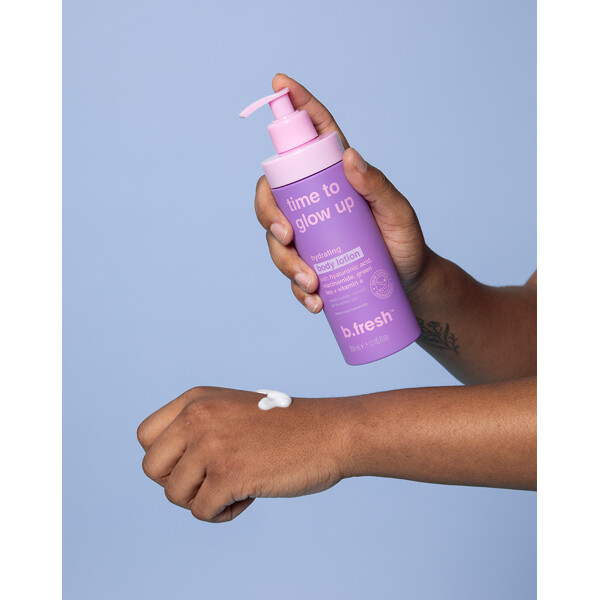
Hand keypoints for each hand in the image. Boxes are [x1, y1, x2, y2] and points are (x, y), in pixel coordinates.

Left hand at [137, 386, 347, 522]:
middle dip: (179, 482)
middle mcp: (197, 416)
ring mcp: (211, 444)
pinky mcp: (229, 474)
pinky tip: (249, 496)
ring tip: (237, 485)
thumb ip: (197, 428)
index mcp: (196, 399)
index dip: (166, 458)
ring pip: (175, 495)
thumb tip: (166, 468)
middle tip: (213, 479)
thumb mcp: (230, 410)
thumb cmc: (285, 427)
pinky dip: (224, 513)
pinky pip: (202, 512)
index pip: (146, 436)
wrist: (328, 431)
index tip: (196, 463)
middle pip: (152, 468)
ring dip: (204, 499)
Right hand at [255, 73, 432, 313]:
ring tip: (312, 285)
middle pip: (273, 194)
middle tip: (287, 236)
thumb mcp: (398, 214)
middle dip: (268, 213)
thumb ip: (378, 186)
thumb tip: (349, 156)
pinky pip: (291, 274)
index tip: (279, 84)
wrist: (408, 288)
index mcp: (336, 179)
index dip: (295, 107)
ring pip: (275, 239)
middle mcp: (315, 203)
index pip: (312, 137)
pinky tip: (314, 302)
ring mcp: (309, 235)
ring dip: (285, 261)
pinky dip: (297, 289)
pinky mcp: (310, 264)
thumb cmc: (406, 245)